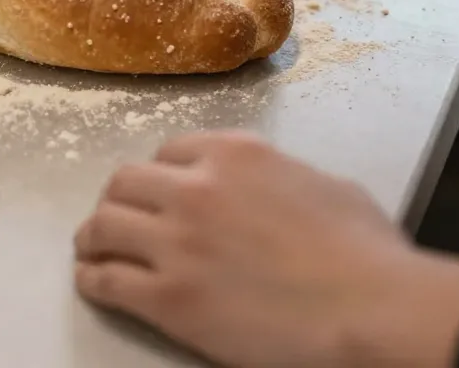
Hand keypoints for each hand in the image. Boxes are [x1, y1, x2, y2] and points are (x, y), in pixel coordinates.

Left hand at [74, 131, 458, 367]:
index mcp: (233, 154)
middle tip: (114, 215)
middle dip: (118, 198)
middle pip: (126, 181)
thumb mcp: (324, 184)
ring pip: (106, 224)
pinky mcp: (169, 298)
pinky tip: (91, 282)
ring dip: (93, 234)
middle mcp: (195, 187)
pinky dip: (94, 279)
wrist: (369, 307)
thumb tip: (276, 188)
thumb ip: (281, 175)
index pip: (169, 151)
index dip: (159, 173)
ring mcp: (177, 241)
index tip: (155, 191)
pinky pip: (110, 280)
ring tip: (89, 245)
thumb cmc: (365, 252)